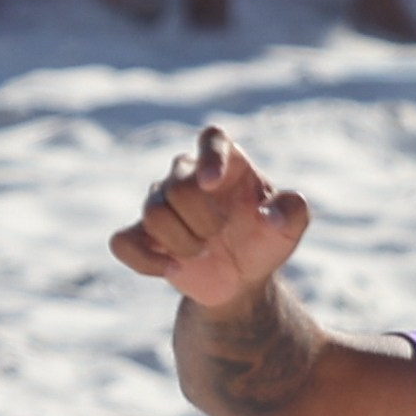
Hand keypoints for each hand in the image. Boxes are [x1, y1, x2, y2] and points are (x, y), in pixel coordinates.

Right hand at [110, 126, 309, 309]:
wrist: (241, 277)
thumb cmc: (263, 239)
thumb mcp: (289, 227)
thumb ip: (293, 212)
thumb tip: (271, 216)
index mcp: (224, 161)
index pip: (212, 139)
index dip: (209, 157)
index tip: (213, 184)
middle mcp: (187, 173)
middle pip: (178, 188)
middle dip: (203, 223)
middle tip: (219, 238)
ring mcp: (159, 200)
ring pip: (153, 213)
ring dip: (183, 243)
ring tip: (202, 253)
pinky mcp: (140, 233)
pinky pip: (122, 242)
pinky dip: (146, 260)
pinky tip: (172, 269)